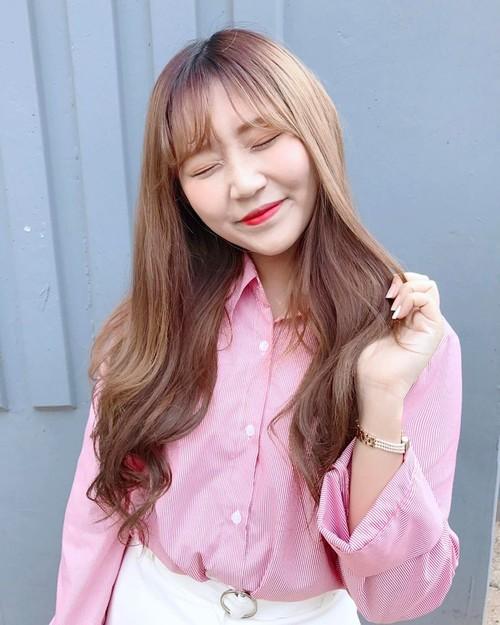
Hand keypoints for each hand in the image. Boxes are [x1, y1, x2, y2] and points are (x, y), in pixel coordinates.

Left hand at [356, 272, 444, 401]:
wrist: (374, 382)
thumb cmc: (366, 356)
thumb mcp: (369, 322)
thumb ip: (378, 302)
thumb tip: (377, 278)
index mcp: (405, 314)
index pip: (410, 281)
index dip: (396, 278)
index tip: (379, 289)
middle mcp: (419, 316)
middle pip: (422, 280)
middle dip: (404, 279)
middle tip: (387, 294)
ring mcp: (428, 323)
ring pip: (429, 286)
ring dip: (407, 288)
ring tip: (391, 304)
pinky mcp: (433, 330)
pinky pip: (428, 300)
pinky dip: (411, 298)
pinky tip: (395, 313)